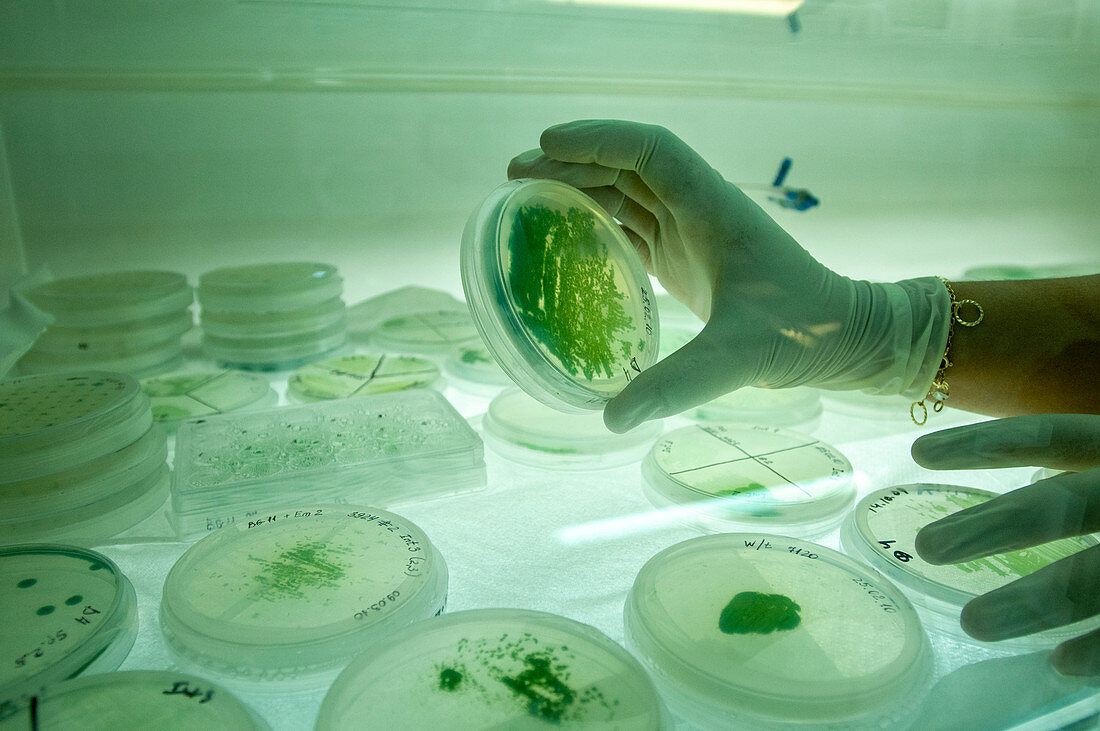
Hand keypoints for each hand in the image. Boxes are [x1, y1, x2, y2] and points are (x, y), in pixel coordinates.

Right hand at [508, 120, 948, 431]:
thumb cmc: (802, 331)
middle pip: (627, 166)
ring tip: (528, 198)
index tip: (543, 148)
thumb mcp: (738, 357)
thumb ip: (676, 384)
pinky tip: (569, 238)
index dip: (595, 140)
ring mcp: (694, 233)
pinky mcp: (690, 259)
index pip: (648, 150)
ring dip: (581, 187)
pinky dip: (599, 222)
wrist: (843, 337)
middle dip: (572, 162)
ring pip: (628, 192)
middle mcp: (699, 209)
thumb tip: (611, 418)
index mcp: (712, 208)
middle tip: (514, 177)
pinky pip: (635, 226)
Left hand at [913, 414, 1099, 674]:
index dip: (984, 442)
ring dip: (1037, 600)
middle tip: (928, 547)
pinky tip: (1066, 667)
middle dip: (994, 525)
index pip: (1050, 435)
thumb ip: (1090, 466)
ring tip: (975, 624)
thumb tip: (1027, 477)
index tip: (919, 453)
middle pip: (1064, 502)